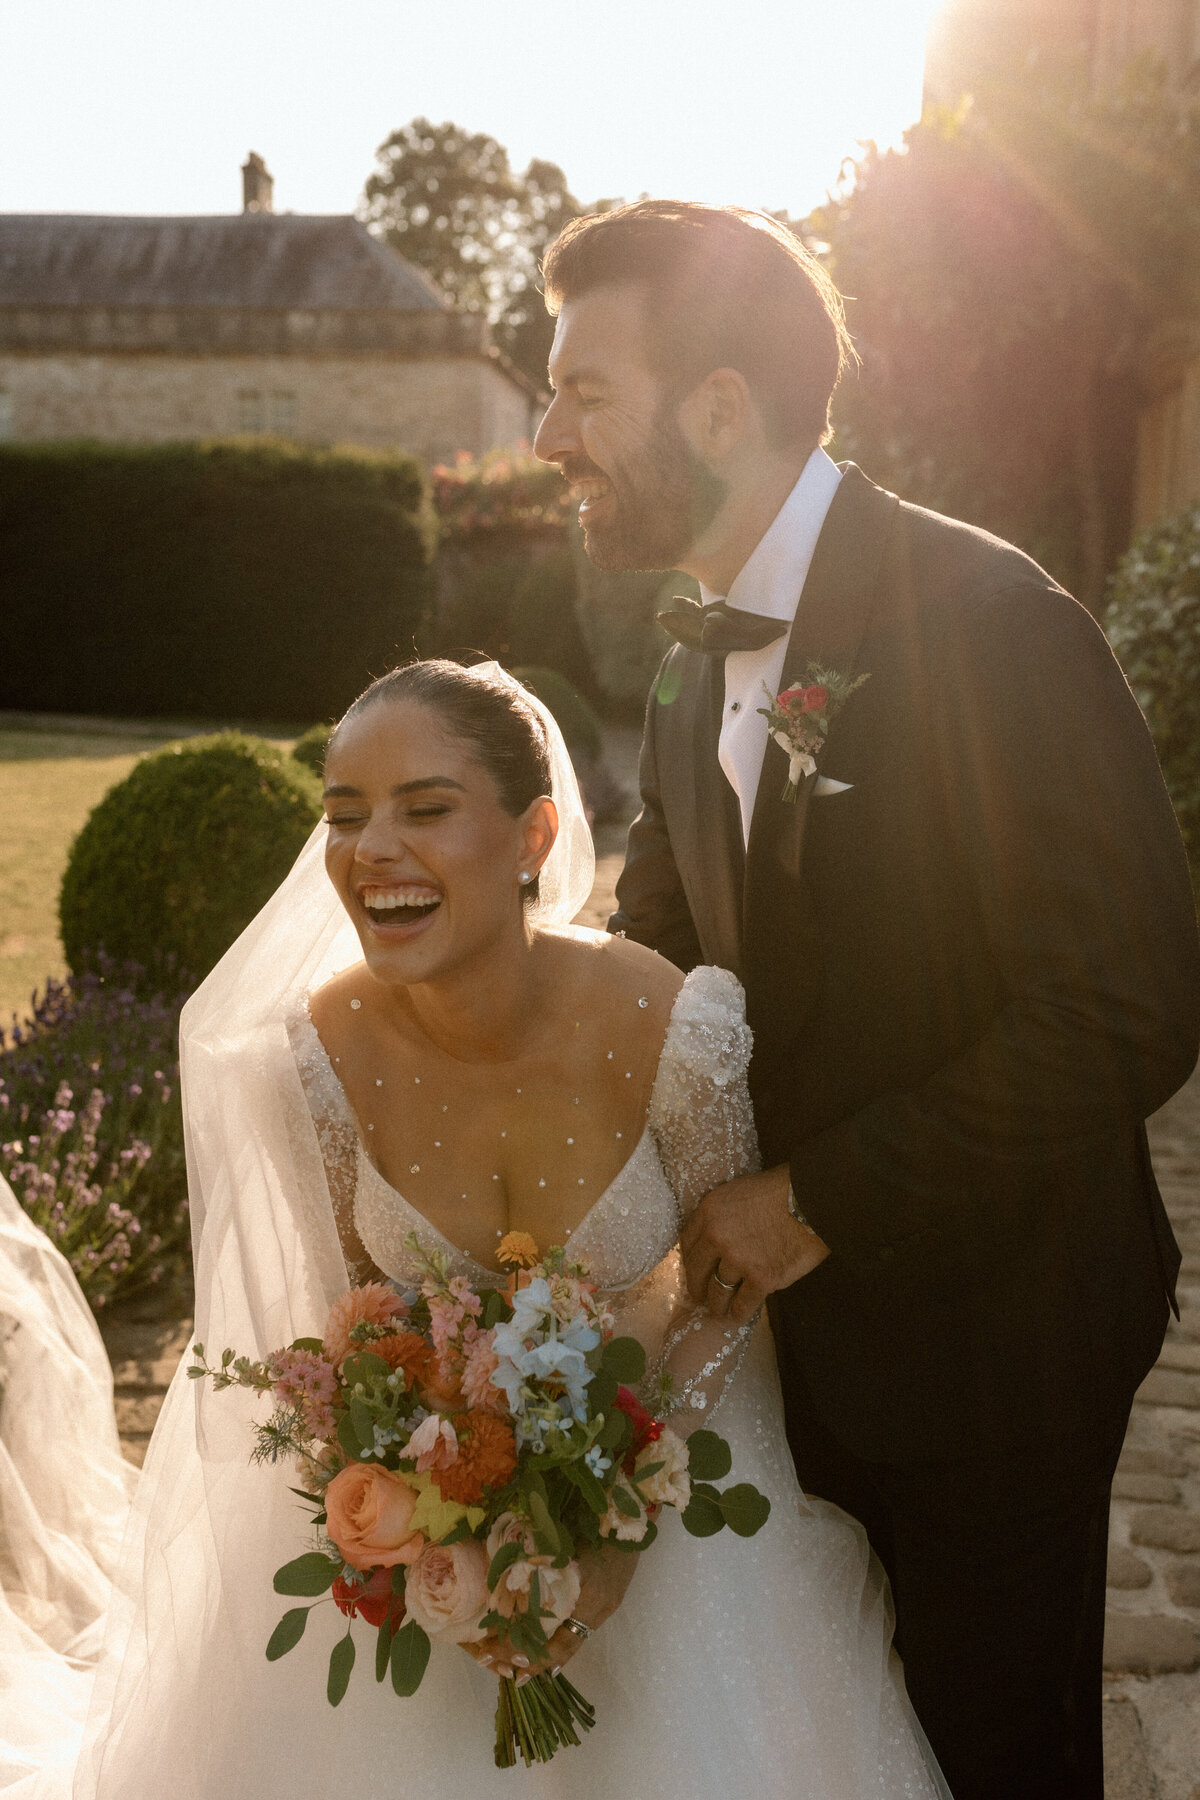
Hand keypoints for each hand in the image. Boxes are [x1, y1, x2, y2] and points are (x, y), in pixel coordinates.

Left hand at [463, 1540, 639, 1680]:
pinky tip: (554, 1645)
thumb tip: (511, 1581)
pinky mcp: (610, 1598)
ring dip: (553, 1653)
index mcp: (588, 1600)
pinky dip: (567, 1639)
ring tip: (529, 1665)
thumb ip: (545, 1566)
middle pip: (568, 1648)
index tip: (511, 1664)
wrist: (632, 1521)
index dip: (534, 1655)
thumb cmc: (596, 1529)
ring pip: (576, 1639)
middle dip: (541, 1663)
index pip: (559, 1640)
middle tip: (516, 1677)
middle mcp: (599, 1610)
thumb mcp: (566, 1547)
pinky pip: (584, 1627)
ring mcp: (607, 1606)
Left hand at [679, 1164, 829, 1323]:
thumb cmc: (782, 1190)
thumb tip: (719, 1234)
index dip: (690, 1261)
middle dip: (697, 1287)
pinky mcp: (761, 1279)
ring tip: (719, 1310)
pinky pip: (743, 1303)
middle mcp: (717, 1237)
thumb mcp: (739, 1191)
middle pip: (697, 1271)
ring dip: (717, 1304)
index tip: (693, 1270)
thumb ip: (724, 1214)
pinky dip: (739, 1312)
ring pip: (718, 1292)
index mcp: (709, 1211)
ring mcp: (738, 1260)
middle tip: (699, 1297)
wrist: (813, 1200)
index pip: (687, 1243)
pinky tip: (737, 1316)